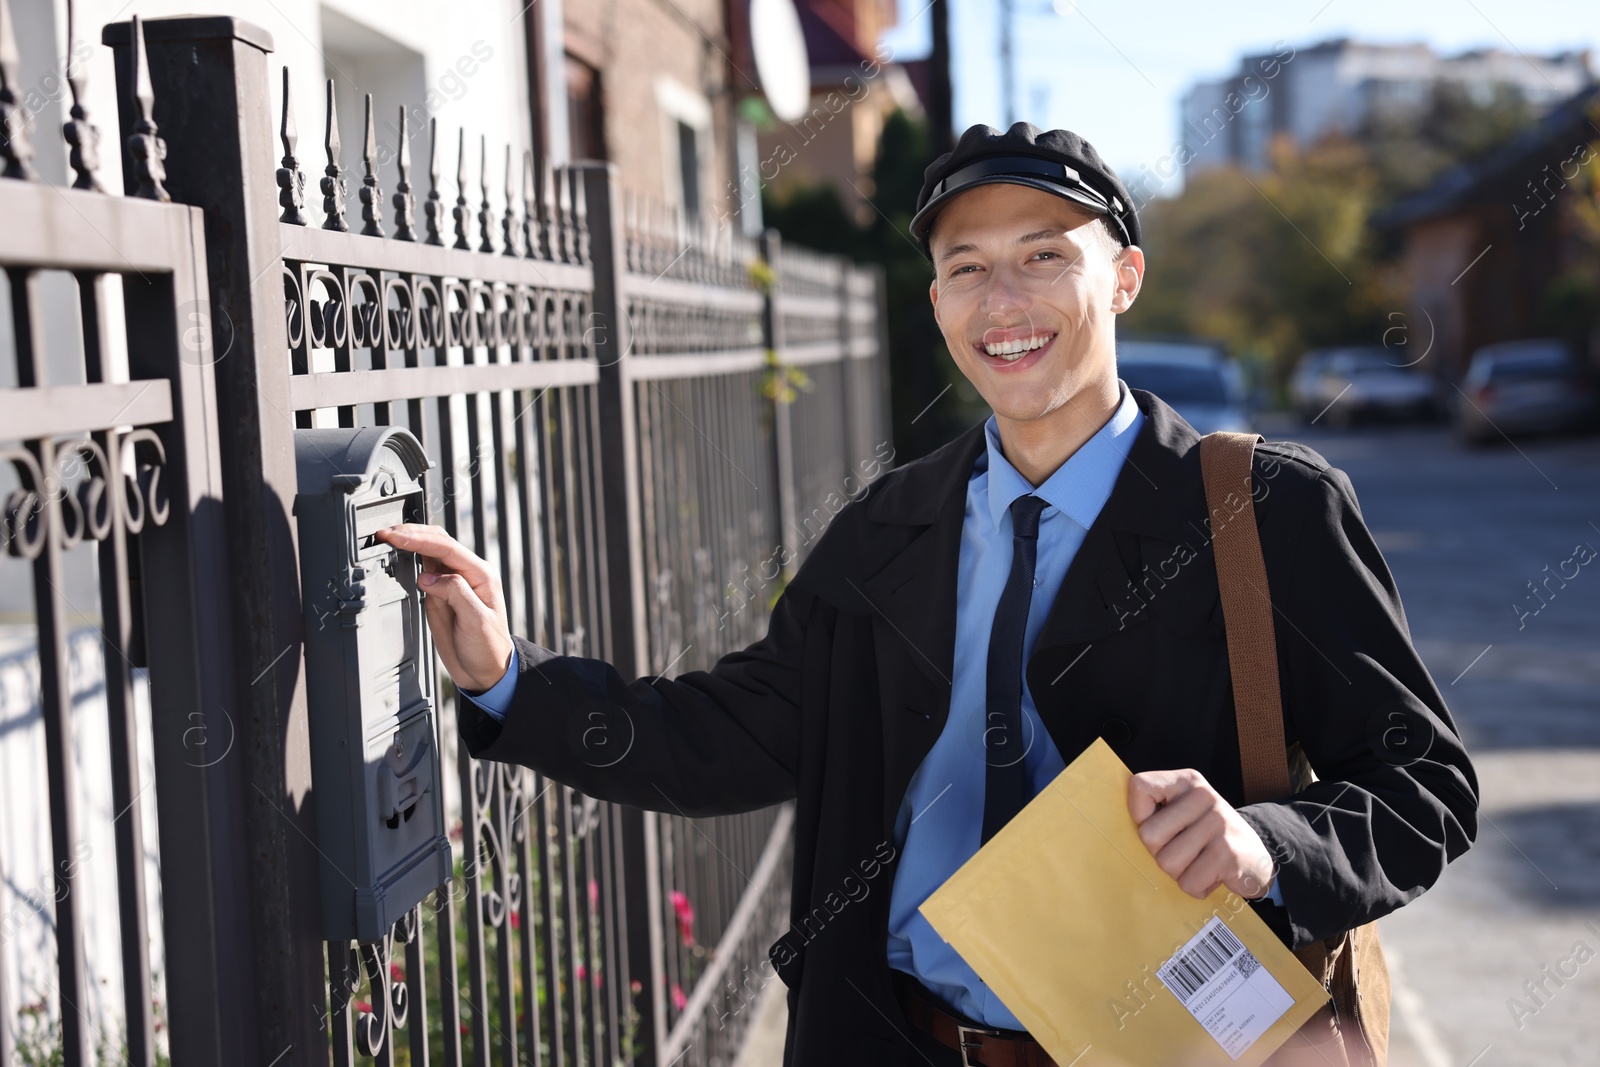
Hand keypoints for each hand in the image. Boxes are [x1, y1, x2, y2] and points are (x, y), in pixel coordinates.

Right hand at [374, 523, 513, 692]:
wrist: (485, 671)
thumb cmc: (488, 648)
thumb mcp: (476, 621)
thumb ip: (455, 594)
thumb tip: (427, 576)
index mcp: (481, 575)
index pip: (447, 547)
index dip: (418, 539)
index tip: (395, 537)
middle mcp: (467, 573)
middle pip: (438, 541)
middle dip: (411, 534)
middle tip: (384, 533)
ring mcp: (453, 581)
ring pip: (429, 550)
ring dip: (409, 541)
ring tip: (386, 538)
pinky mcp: (440, 592)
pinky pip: (424, 568)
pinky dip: (409, 558)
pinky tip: (397, 553)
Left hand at [1128, 768, 1275, 900]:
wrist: (1255, 857)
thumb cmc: (1206, 836)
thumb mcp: (1182, 812)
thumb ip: (1154, 811)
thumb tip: (1113, 824)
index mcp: (1187, 781)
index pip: (1139, 787)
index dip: (1139, 815)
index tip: (1157, 825)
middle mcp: (1204, 795)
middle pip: (1148, 835)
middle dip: (1160, 853)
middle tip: (1183, 850)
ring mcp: (1218, 823)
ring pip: (1167, 863)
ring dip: (1179, 873)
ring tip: (1199, 862)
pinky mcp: (1228, 853)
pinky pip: (1189, 882)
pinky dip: (1197, 887)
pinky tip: (1212, 875)